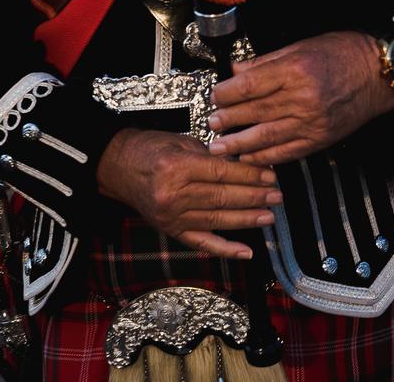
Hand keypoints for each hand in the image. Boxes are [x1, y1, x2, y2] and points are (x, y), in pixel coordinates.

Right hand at [96, 128, 281, 260]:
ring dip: (247, 220)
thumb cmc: (149, 149)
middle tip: (277, 195)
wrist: (116, 167)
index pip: (223, 173)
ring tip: (269, 216)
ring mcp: (171, 216)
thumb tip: (247, 166)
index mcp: (177, 167)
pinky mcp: (170, 230)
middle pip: (223, 197)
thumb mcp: (181, 141)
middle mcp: (173, 195)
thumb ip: (212, 156)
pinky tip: (246, 251)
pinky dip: (225, 249)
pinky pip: (201, 242)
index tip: (270, 175)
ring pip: (217, 220)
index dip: (250, 176)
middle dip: (254, 197)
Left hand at [207, 31, 393, 164]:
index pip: (249, 85)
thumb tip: (237, 70)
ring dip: (239, 144)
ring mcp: (312, 121)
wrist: (380, 73)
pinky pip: (287, 151)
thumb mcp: (301, 46)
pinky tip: (249, 158)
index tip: (214, 96)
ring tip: (220, 147)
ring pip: (266, 136)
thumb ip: (266, 62)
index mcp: (295, 70)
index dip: (226, 93)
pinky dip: (265, 157)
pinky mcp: (320, 138)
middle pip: (254, 112)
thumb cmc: (344, 53)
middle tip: (210, 124)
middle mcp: (303, 97)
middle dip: (228, 120)